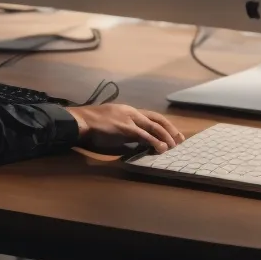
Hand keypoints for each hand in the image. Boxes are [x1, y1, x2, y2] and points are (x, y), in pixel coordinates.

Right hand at [68, 103, 185, 154]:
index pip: (151, 116)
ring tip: (174, 146)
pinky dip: (155, 141)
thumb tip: (134, 139)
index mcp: (128, 110)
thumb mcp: (111, 123)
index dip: (164, 124)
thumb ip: (124, 129)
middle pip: (157, 119)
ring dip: (165, 136)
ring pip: (153, 126)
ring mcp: (129, 119)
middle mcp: (131, 112)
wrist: (80, 121)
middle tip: (180, 139)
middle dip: (170, 129)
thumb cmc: (91, 124)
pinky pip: (144, 135)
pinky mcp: (125, 128)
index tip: (173, 132)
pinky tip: (161, 148)